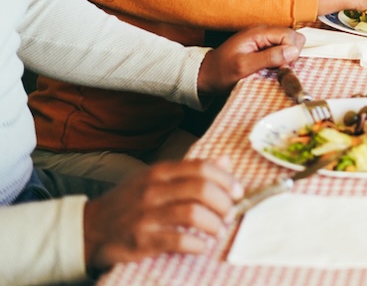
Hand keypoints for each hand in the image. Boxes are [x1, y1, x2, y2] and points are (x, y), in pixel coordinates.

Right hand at [83, 158, 243, 271]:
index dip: (226, 180)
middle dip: (224, 203)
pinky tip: (201, 246)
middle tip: (229, 214)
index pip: (202, 168)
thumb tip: (225, 161)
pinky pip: (178, 240)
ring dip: (214, 224)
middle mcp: (153, 190)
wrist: (87, 229)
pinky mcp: (141, 240)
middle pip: (202, 189)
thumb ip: (190, 171)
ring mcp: (146, 214)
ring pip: (193, 213)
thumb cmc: (126, 203)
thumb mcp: (155, 178)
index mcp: (159, 172)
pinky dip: (197, 244)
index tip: (237, 192)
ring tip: (217, 230)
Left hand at [196, 27, 302, 94]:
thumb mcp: (244, 67)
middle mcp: (263, 31)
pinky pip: (282, 48)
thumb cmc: (221, 72)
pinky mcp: (264, 45)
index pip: (290, 35)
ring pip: (289, 43)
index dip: (291, 52)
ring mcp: (264, 38)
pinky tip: (270, 67)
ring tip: (273, 69)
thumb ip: (269, 57)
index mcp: (258, 32)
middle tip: (277, 68)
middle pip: (293, 37)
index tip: (281, 67)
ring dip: (286, 58)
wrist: (206, 74)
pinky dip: (281, 59)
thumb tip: (293, 51)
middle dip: (291, 54)